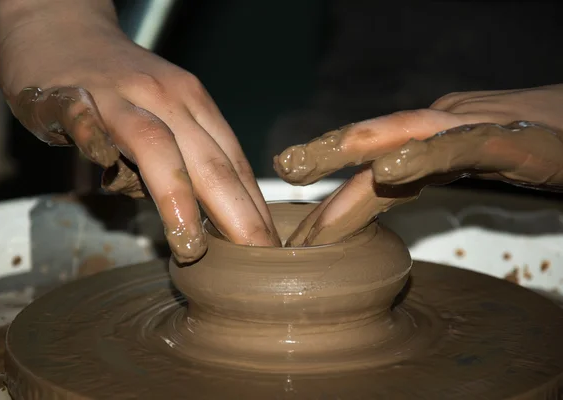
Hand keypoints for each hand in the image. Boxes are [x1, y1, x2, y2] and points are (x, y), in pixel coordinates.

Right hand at [0, 2, 279, 261]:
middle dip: (237, 215)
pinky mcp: (70, 94)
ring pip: (156, 146)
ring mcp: (119, 94)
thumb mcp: (167, 116)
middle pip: (210, 161)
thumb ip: (185, 161)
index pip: (234, 164)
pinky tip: (103, 164)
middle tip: (254, 258)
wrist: (64, 30)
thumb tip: (208, 220)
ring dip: (178, 197)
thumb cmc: (121, 85)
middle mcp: (166, 97)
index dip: (254, 209)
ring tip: (191, 247)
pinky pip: (84, 117)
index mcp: (194, 107)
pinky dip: (95, 137)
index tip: (269, 250)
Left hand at [274, 85, 562, 245]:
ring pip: (401, 133)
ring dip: (347, 147)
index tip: (299, 239)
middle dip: (322, 157)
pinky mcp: (506, 138)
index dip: (334, 205)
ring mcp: (469, 129)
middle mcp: (440, 132)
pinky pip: (457, 146)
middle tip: (279, 171)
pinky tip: (388, 170)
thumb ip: (426, 178)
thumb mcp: (473, 173)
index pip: (372, 176)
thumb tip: (382, 191)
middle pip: (373, 144)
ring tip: (300, 163)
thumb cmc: (534, 152)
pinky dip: (422, 156)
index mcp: (430, 146)